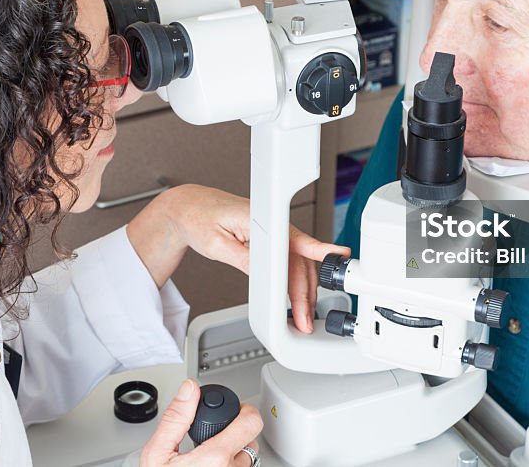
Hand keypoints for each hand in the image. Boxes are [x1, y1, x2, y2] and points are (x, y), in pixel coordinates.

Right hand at [140, 379, 261, 466]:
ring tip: (209, 462)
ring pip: (245, 462)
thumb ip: (176, 418)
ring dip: (232, 457)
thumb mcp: (157, 454)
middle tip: (215, 440)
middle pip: (250, 441)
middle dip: (235, 436)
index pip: (252, 422)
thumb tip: (189, 390)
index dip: (244, 411)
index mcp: (215, 459)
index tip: (236, 411)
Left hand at [141, 184, 349, 332]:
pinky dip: (295, 281)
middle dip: (306, 293)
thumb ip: (243, 259)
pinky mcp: (271, 239)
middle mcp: (272, 224)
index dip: (319, 249)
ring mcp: (273, 232)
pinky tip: (297, 297)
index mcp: (260, 219)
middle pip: (299, 260)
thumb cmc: (199, 218)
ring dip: (303, 290)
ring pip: (298, 263)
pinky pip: (290, 261)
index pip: (295, 238)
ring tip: (303, 316)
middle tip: (304, 320)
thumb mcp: (216, 244)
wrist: (190, 208)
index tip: (338, 256)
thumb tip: (265, 276)